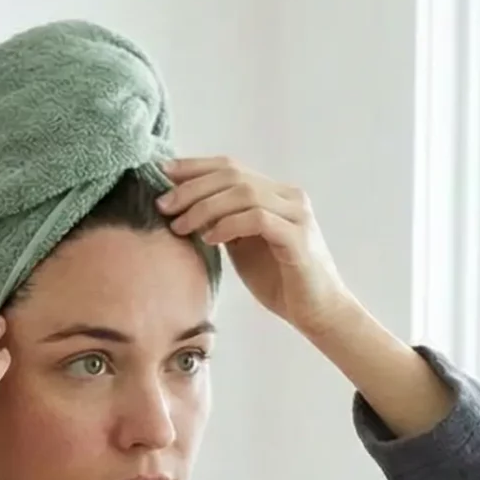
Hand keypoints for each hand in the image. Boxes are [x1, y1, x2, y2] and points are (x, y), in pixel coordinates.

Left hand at [157, 158, 358, 335]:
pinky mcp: (298, 238)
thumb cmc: (280, 282)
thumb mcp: (242, 246)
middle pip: (232, 175)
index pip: (230, 167)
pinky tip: (209, 239)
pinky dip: (228, 225)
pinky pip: (256, 219)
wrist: (318, 313)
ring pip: (243, 193)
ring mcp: (296, 215)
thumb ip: (222, 222)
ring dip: (204, 207)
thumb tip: (180, 206)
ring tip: (180, 226)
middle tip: (163, 205)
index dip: (194, 167)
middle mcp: (289, 197)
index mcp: (276, 193)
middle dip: (191, 187)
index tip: (161, 173)